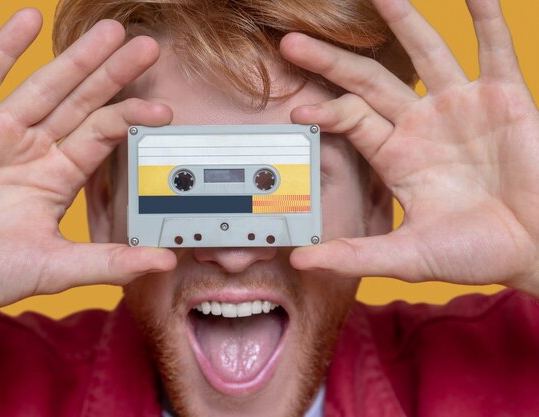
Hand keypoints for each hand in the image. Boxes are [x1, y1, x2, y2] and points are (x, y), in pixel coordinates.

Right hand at [0, 9, 175, 327]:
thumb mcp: (56, 267)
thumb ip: (110, 261)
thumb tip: (164, 261)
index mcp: (58, 175)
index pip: (103, 134)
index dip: (132, 118)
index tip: (163, 109)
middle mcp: (34, 148)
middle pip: (82, 101)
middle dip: (113, 73)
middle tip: (146, 47)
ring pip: (45, 84)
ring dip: (76, 57)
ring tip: (109, 31)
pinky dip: (4, 48)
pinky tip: (27, 20)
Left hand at [281, 0, 538, 293]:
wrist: (535, 251)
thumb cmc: (474, 254)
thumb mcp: (406, 255)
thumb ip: (354, 255)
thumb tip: (299, 262)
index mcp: (397, 156)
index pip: (352, 120)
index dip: (326, 113)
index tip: (298, 112)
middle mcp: (422, 125)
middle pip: (370, 81)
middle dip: (332, 62)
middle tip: (292, 42)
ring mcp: (462, 107)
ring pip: (426, 53)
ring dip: (402, 21)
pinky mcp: (505, 98)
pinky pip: (495, 48)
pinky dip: (485, 18)